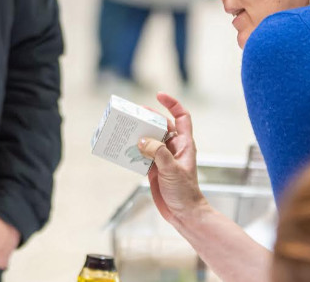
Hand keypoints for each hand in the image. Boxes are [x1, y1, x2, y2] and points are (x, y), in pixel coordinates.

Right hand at [137, 93, 209, 227]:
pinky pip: (142, 154)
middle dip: (148, 118)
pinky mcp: (154, 169)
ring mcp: (163, 158)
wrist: (184, 215)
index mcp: (184, 144)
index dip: (172, 104)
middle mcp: (174, 148)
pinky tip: (124, 149)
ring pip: (150, 139)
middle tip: (134, 113)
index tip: (158, 96)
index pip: (181, 117)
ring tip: (126, 129)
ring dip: (138, 134)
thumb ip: (158, 153)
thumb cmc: (185, 193)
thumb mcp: (172, 170)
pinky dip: (133, 151)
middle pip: (161, 126)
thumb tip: (142, 140)